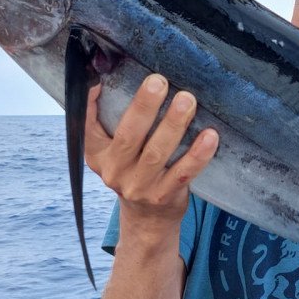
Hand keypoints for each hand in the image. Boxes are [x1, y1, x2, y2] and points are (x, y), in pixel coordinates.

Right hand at [85, 74, 218, 233]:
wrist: (146, 218)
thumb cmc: (132, 168)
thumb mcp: (110, 149)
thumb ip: (104, 119)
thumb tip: (101, 80)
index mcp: (97, 153)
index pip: (87, 126)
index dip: (90, 104)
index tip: (100, 81)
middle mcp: (114, 171)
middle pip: (128, 136)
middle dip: (144, 107)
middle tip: (159, 81)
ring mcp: (139, 186)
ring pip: (156, 153)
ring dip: (173, 125)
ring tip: (187, 101)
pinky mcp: (164, 197)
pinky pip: (183, 173)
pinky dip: (198, 155)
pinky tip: (210, 136)